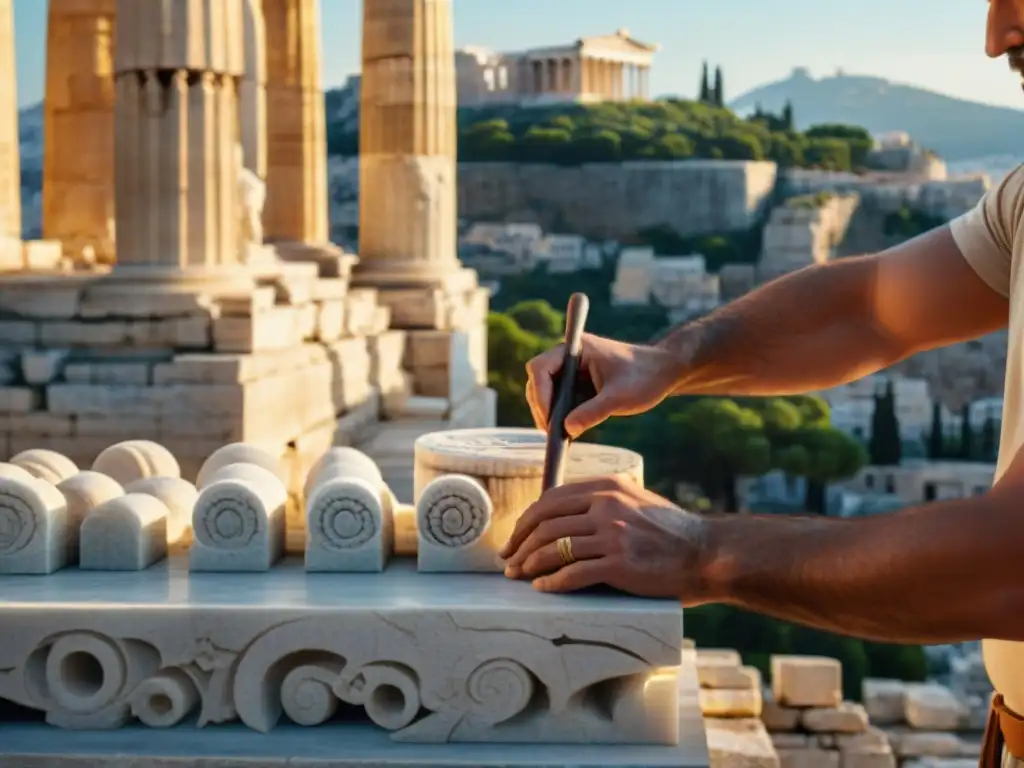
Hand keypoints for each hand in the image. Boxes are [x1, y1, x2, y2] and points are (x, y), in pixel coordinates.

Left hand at [498, 477, 713, 602]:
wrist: (706, 554)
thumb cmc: (670, 532)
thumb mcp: (634, 501)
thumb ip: (602, 502)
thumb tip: (562, 518)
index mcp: (607, 487)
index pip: (550, 500)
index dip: (525, 521)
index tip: (515, 538)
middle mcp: (606, 505)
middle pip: (545, 523)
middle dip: (520, 544)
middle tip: (508, 561)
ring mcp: (612, 534)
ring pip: (553, 548)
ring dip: (530, 564)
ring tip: (519, 576)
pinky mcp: (619, 564)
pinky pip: (573, 573)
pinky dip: (552, 583)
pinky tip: (543, 588)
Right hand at [525, 333, 681, 437]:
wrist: (663, 373)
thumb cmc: (644, 377)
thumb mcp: (619, 397)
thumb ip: (593, 412)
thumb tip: (567, 429)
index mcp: (576, 349)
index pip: (540, 368)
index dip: (540, 394)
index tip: (550, 419)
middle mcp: (569, 357)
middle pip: (538, 381)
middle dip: (542, 407)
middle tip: (551, 433)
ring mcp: (573, 371)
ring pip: (546, 393)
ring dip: (549, 413)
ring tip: (558, 437)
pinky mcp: (578, 384)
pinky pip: (561, 400)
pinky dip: (561, 416)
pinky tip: (567, 434)